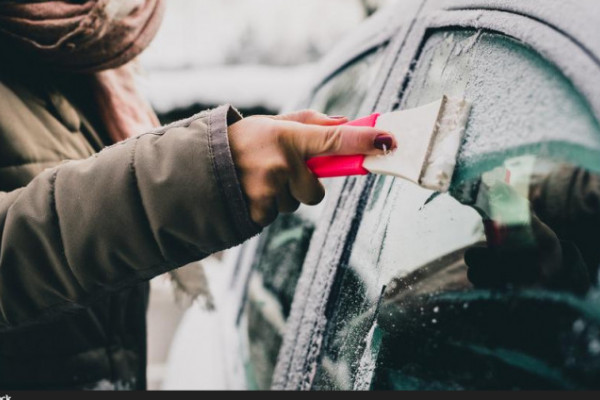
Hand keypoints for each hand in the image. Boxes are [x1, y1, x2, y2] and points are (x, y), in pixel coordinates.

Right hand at [228, 110, 395, 225]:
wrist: (196, 165)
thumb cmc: (241, 141)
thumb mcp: (272, 123)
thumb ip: (310, 123)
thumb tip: (347, 124)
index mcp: (286, 136)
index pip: (334, 139)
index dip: (363, 142)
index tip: (388, 141)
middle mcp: (281, 164)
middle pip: (315, 190)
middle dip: (303, 185)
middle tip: (278, 171)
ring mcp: (269, 191)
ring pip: (294, 204)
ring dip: (282, 196)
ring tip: (257, 180)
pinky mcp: (258, 213)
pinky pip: (276, 215)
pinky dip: (266, 207)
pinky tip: (249, 193)